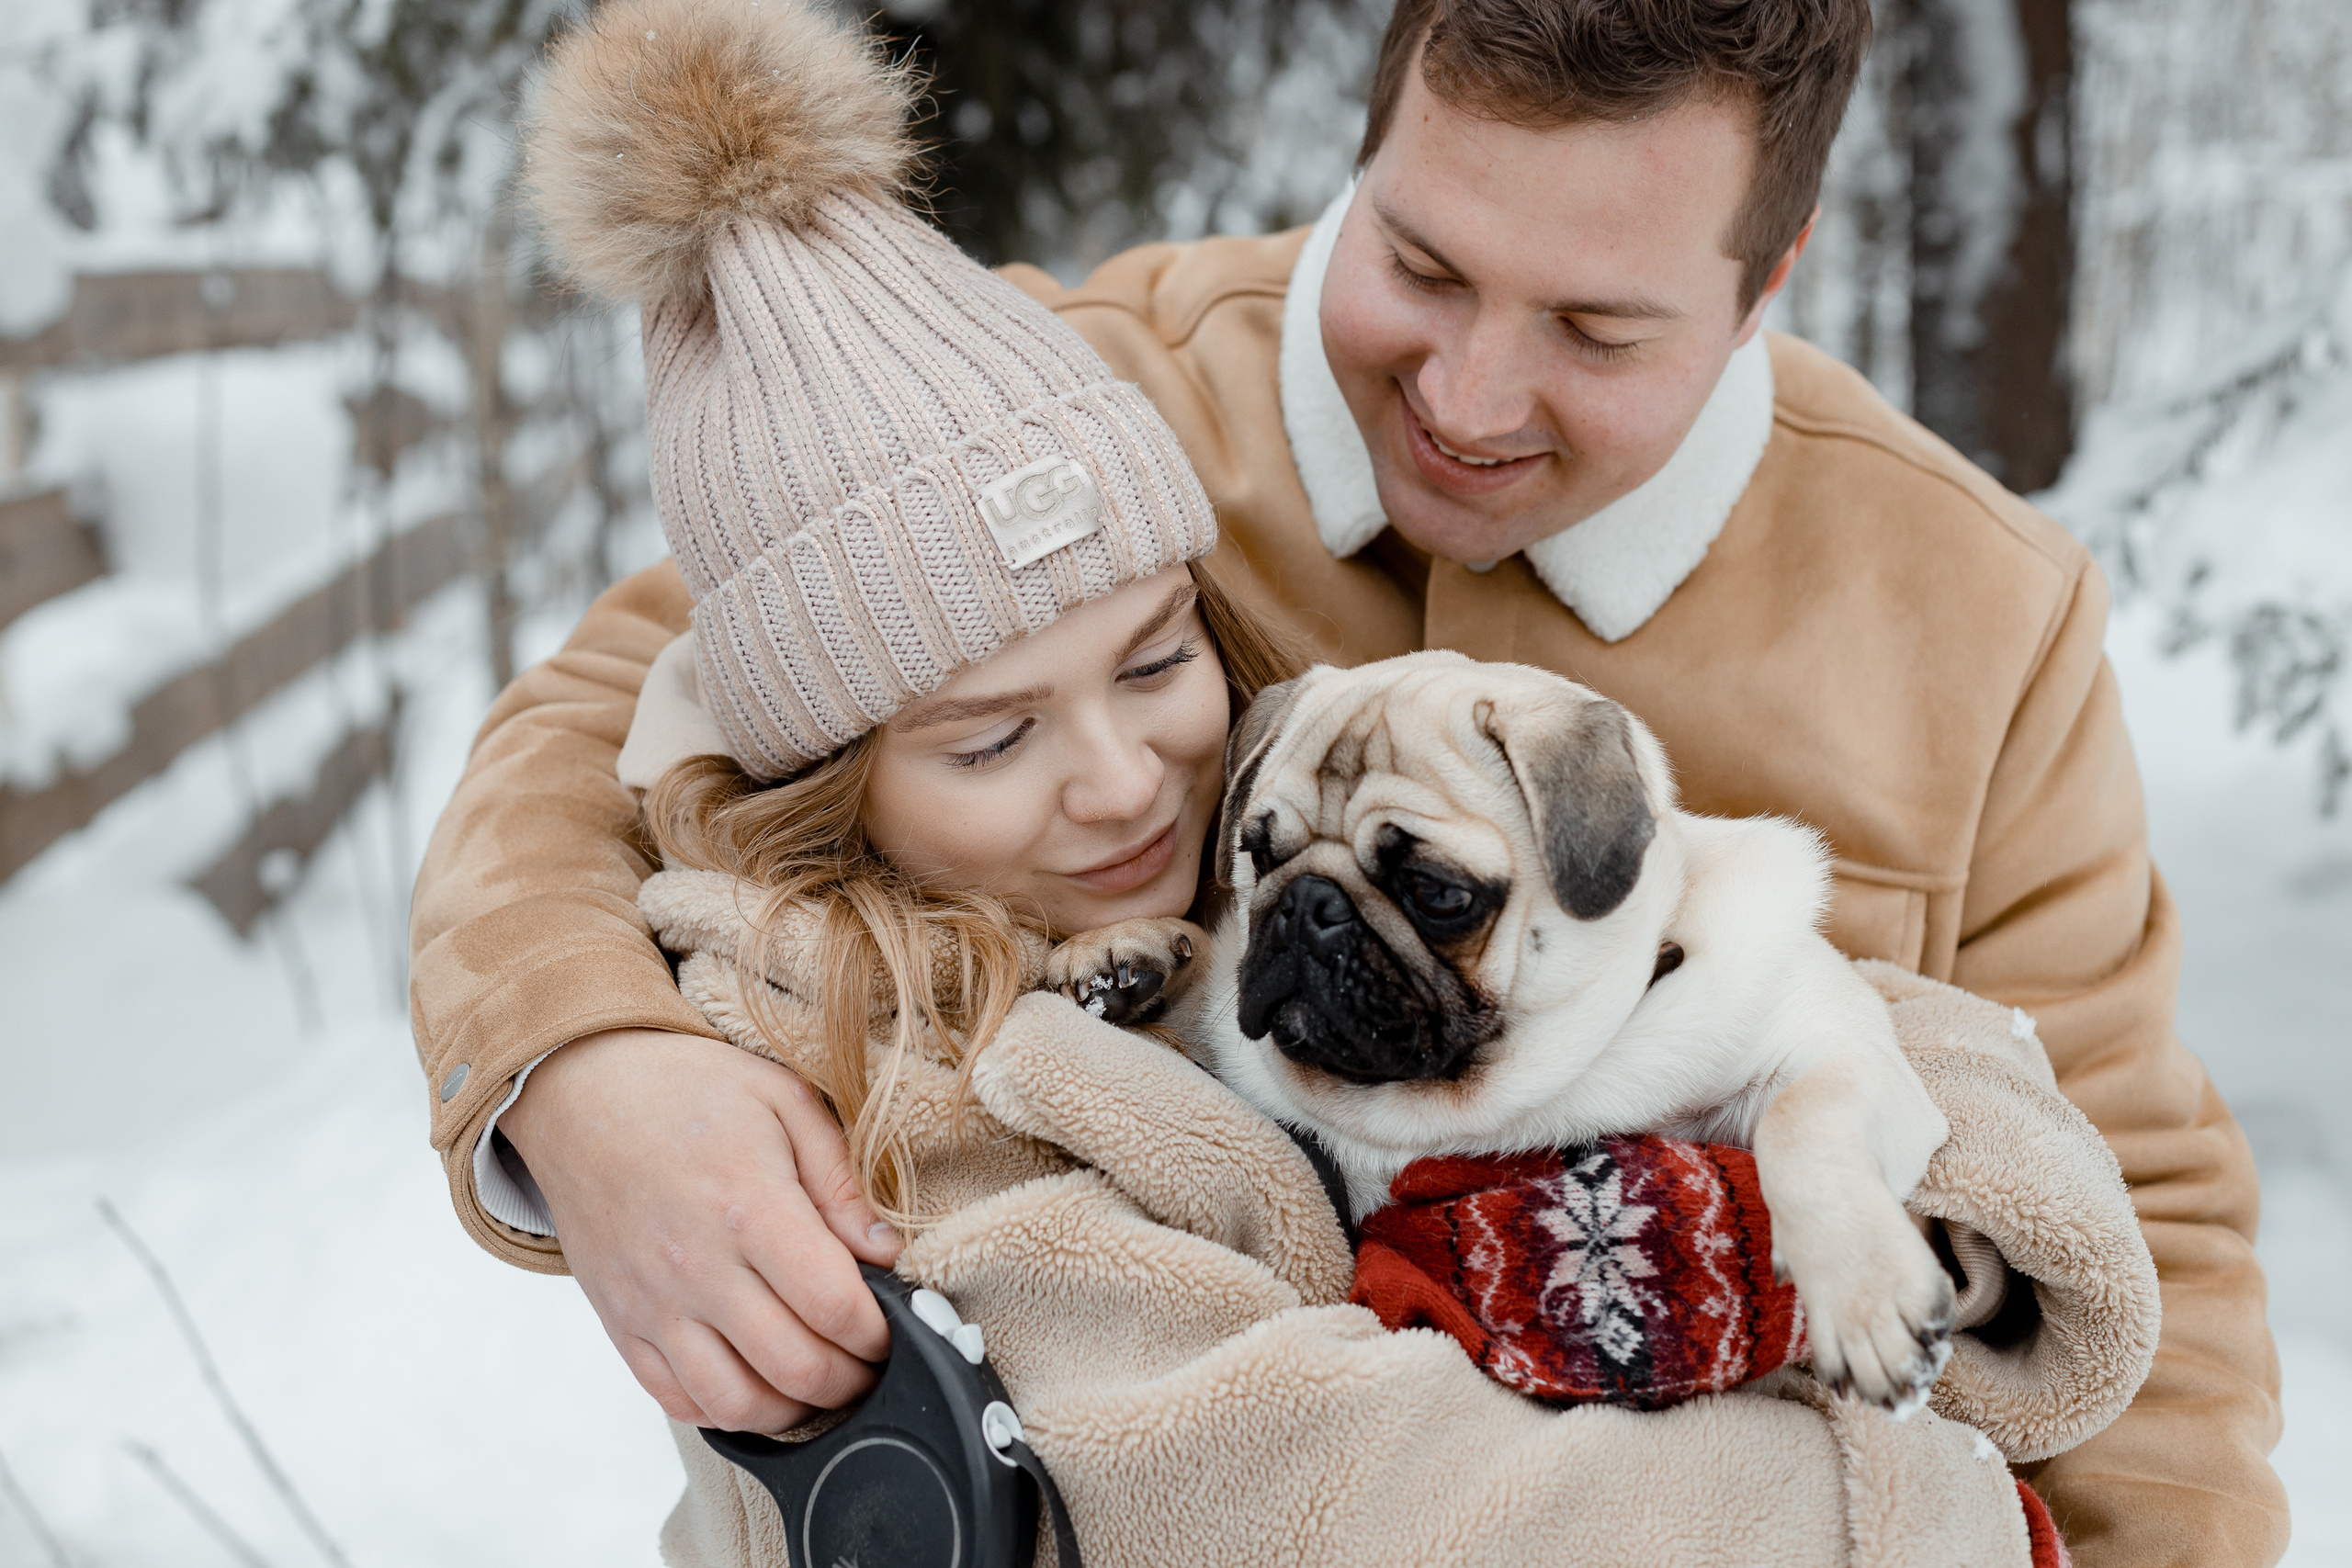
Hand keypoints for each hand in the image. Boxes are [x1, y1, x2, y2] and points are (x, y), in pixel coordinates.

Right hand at [499, 1027, 903, 1433]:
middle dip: (852, 1379)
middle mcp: (697, 1267)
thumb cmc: (691, 1090)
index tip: (894, 1325)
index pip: (834, 1305)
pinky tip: (758, 1381)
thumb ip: (842, 1184)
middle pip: (795, 1367)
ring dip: (794, 1408)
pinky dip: (728, 1410)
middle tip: (870, 1362)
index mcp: (748, 1205)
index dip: (880, 1331)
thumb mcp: (786, 1103)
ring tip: (821, 1381)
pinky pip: (677, 1400)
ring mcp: (653, 1304)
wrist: (582, 1092)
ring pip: (737, 1403)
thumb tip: (887, 1253)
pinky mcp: (622, 1324)